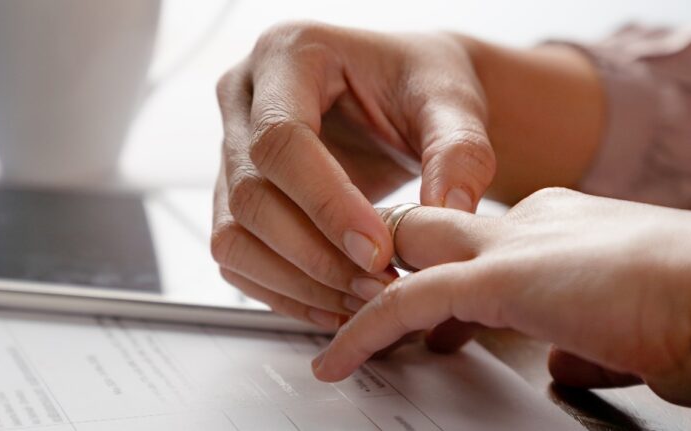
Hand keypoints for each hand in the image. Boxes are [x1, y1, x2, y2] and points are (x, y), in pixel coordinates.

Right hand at [211, 22, 495, 328]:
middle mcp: (244, 99)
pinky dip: (282, 290)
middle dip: (313, 254)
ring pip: (233, 234)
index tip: (378, 250)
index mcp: (287, 54)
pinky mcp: (234, 194)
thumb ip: (459, 149)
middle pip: (250, 194)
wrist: (401, 97)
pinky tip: (334, 302)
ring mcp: (231, 149)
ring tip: (362, 299)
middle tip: (378, 284)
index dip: (325, 203)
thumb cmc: (419, 84)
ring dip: (295, 281)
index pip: (281, 138)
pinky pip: (238, 255)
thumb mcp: (452, 100)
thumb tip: (449, 210)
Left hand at [312, 188, 690, 405]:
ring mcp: (510, 245)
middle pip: (431, 230)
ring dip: (370, 290)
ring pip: (409, 253)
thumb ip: (582, 340)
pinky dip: (364, 332)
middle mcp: (529, 224)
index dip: (446, 274)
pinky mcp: (496, 278)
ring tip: (339, 329)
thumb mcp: (625, 330)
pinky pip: (406, 302)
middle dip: (393, 263)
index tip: (432, 313)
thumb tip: (563, 361)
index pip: (478, 242)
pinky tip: (340, 360)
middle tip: (362, 299)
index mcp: (559, 229)